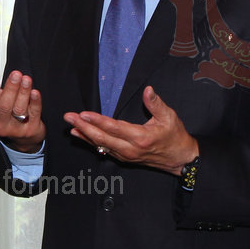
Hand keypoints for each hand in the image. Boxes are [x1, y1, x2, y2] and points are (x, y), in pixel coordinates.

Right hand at [0, 67, 45, 152]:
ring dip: (23, 92)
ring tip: (26, 79)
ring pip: (19, 109)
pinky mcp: (31, 128)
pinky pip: (34, 114)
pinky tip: (35, 93)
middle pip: (5, 106)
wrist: (24, 134)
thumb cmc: (7, 113)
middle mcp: (1, 123)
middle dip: (11, 89)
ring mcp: (16, 128)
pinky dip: (35, 102)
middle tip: (16, 74)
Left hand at [64, 86, 198, 174]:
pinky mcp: (125, 158)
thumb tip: (148, 90)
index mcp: (140, 137)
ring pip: (101, 146)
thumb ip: (156, 103)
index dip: (97, 121)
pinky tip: (82, 136)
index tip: (84, 114)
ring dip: (85, 136)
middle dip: (84, 127)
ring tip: (71, 126)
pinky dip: (91, 143)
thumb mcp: (169, 117)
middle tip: (69, 117)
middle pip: (102, 138)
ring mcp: (126, 155)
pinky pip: (105, 150)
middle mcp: (130, 149)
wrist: (180, 159)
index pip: (114, 128)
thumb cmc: (175, 136)